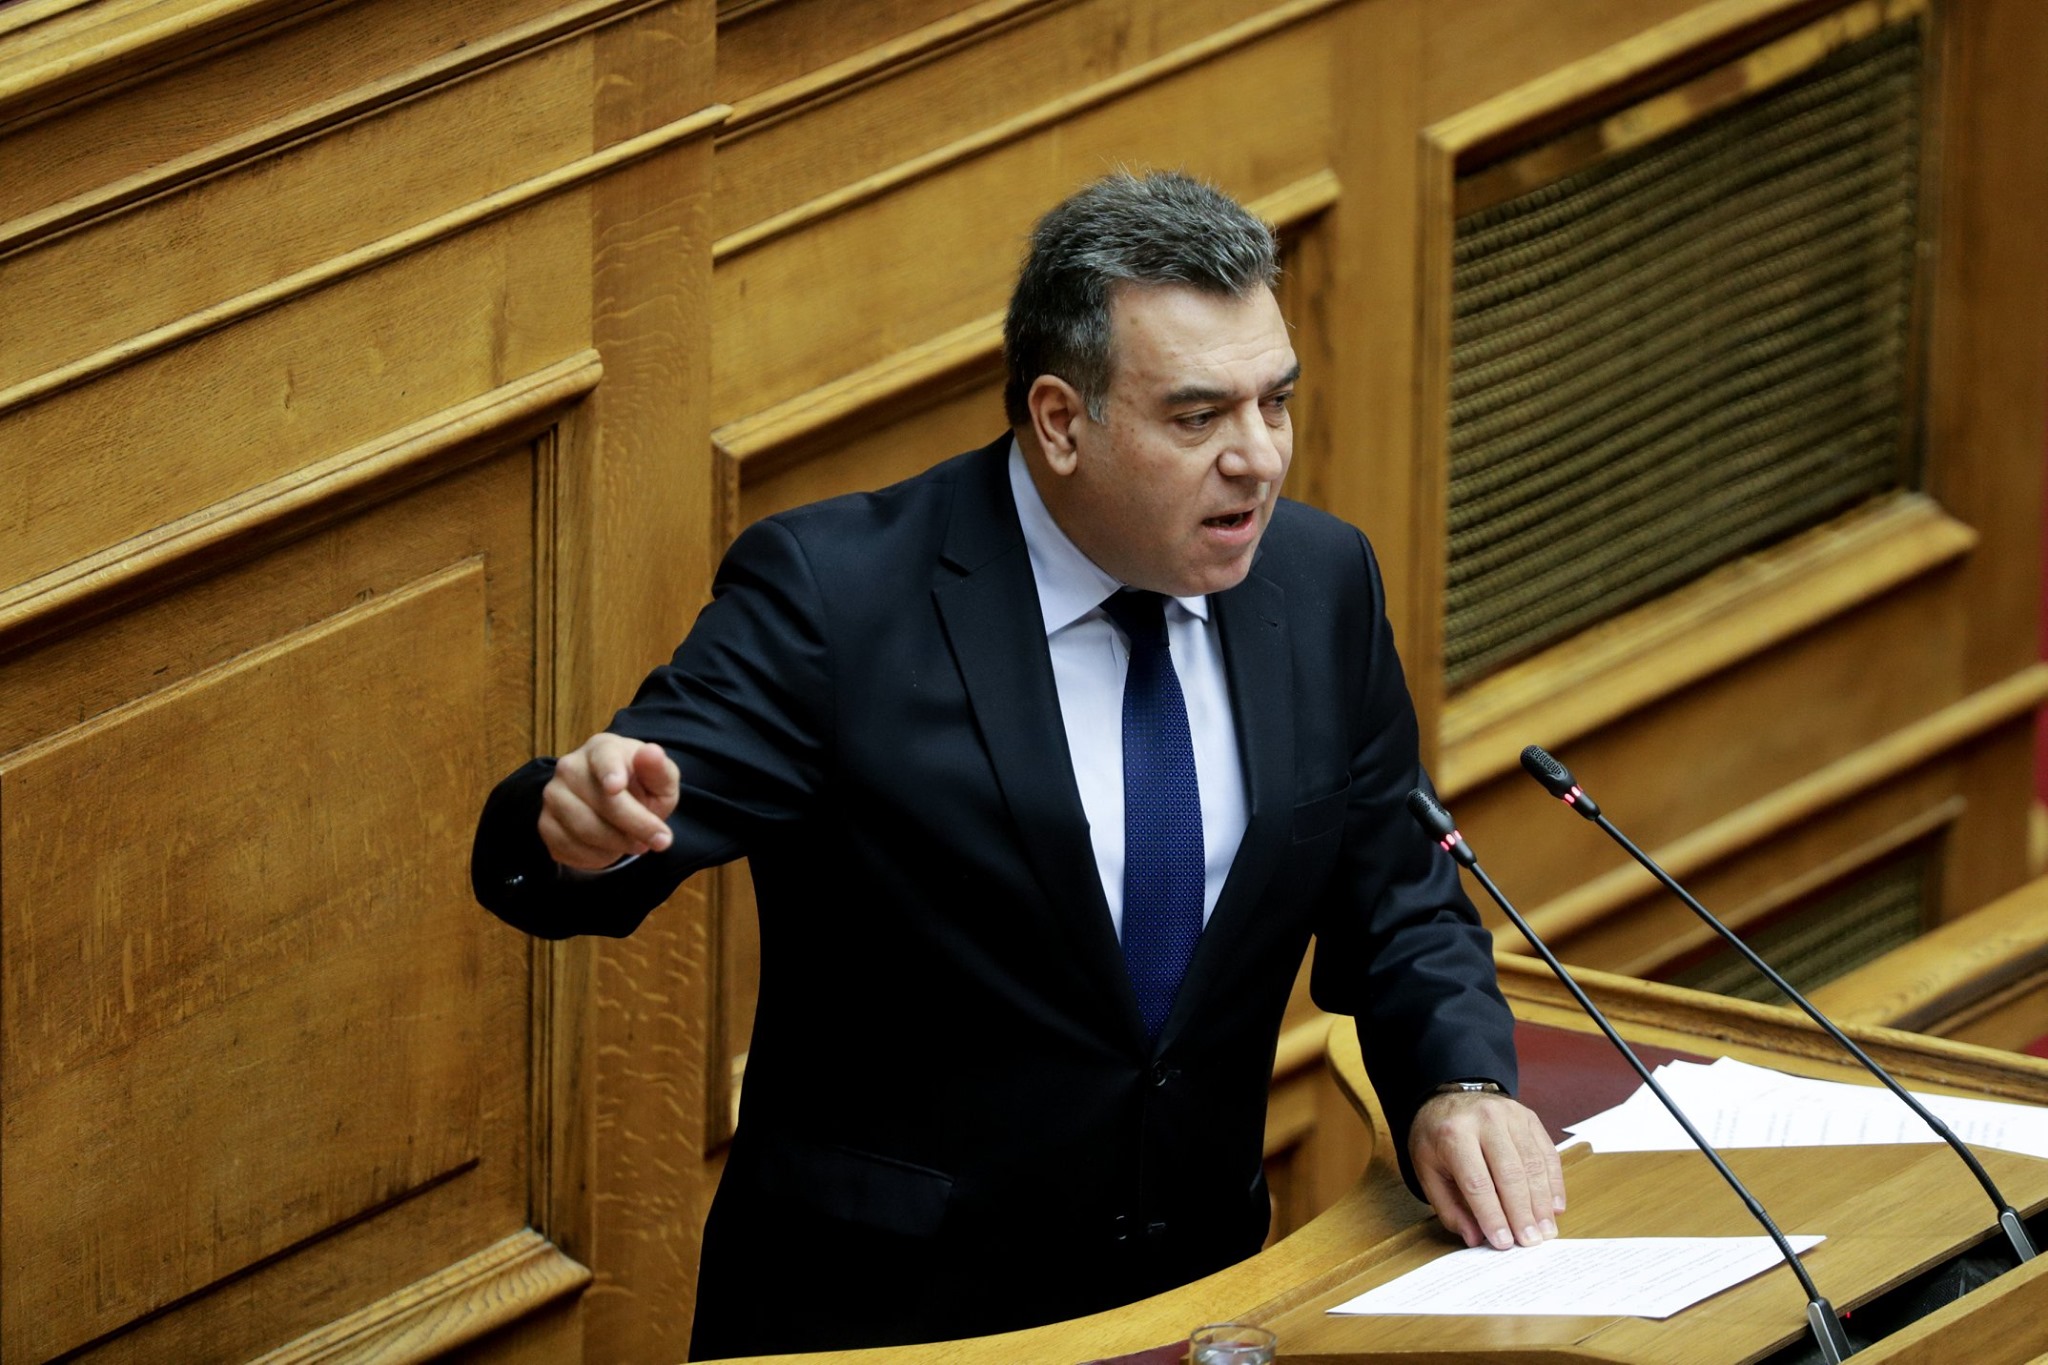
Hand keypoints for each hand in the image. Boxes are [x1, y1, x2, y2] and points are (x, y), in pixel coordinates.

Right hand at [538, 732, 680, 869]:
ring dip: (617, 843)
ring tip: (637, 844)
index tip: (616, 787)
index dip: (609, 772)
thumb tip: (652, 753)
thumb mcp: (660, 781)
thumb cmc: (640, 788)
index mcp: (602, 748)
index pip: (603, 758)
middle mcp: (570, 767)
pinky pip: (568, 847)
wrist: (616, 807)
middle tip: (661, 841)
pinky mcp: (545, 823)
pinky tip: (611, 849)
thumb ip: (659, 770)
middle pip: (600, 801)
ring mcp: (553, 795)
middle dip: (634, 826)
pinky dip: (596, 856)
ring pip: (583, 828)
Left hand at [1409, 1091, 1565, 1250]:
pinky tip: (1554, 1206)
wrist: (1446, 1098)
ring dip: (1542, 1202)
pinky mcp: (1529, 1117)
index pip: (1477, 1182)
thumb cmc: (1437, 1139)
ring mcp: (1511, 1115)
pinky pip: (1547, 1153)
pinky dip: (1553, 1183)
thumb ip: (1449, 1207)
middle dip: (1522, 1213)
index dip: (1492, 1215)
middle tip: (1531, 1242)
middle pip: (1510, 1173)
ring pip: (1533, 1164)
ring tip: (1545, 1231)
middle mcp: (1485, 1120)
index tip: (1503, 1242)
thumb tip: (1474, 1238)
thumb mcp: (1428, 1171)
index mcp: (1453, 1134)